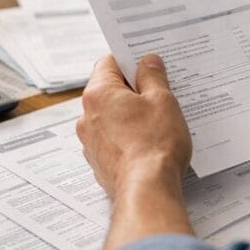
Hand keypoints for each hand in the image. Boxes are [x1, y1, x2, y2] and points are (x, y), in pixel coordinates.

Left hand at [76, 54, 191, 199]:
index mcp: (99, 93)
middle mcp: (87, 116)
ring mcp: (90, 141)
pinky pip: (112, 139)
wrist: (147, 189)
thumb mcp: (162, 100)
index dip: (130, 60)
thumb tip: (148, 62)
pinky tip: (149, 142)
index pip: (109, 62)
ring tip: (157, 122)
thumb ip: (153, 76)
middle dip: (133, 89)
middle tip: (159, 92)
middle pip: (109, 90)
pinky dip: (127, 137)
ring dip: (130, 115)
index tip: (147, 64)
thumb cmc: (155, 144)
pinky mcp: (99, 162)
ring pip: (111, 116)